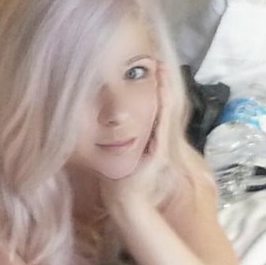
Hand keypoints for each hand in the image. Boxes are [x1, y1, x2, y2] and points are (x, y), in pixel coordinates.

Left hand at [99, 61, 168, 207]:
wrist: (124, 202)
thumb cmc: (116, 182)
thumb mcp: (114, 154)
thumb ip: (112, 140)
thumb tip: (97, 124)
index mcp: (150, 141)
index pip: (155, 110)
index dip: (155, 90)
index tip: (150, 71)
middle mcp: (159, 141)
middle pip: (165, 106)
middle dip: (163, 84)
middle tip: (160, 63)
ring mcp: (162, 146)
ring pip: (167, 110)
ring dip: (166, 88)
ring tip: (163, 69)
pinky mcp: (160, 151)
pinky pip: (163, 122)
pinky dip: (163, 104)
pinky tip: (162, 89)